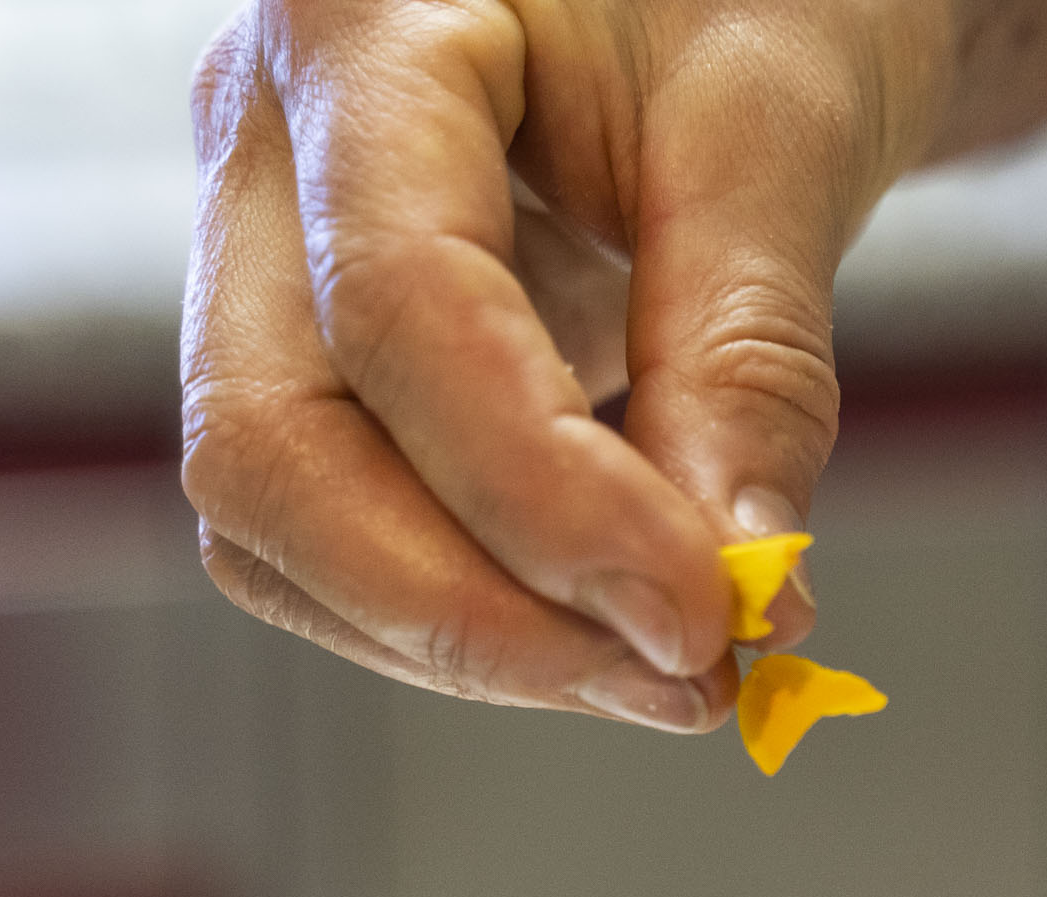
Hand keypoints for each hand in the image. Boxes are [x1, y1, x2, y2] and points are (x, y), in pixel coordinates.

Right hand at [180, 0, 1046, 731]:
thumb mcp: (785, 123)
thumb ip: (753, 354)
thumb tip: (743, 585)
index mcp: (359, 26)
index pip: (397, 305)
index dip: (546, 497)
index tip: (708, 617)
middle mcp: (261, 144)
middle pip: (271, 447)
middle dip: (475, 610)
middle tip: (684, 681)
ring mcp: (263, 258)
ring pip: (279, 524)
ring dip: (475, 640)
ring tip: (672, 667)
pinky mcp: (317, 360)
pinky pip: (334, 534)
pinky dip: (475, 613)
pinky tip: (615, 622)